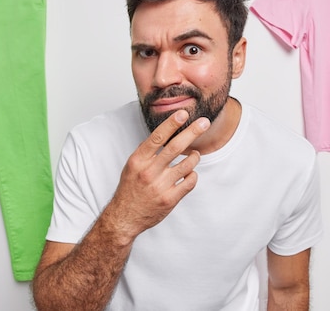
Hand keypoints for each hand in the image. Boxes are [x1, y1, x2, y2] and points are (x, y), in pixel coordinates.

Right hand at [105, 110, 209, 242]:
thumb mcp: (132, 165)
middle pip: (175, 147)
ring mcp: (160, 186)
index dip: (171, 124)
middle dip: (192, 132)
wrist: (124, 217)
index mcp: (138, 160)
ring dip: (195, 156)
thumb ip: (148, 151)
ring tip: (194, 154)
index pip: (157, 137)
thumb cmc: (130, 188)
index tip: (182, 113)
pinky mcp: (170, 199)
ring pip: (188, 164)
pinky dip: (193, 175)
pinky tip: (189, 174)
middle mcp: (149, 172)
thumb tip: (166, 133)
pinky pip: (190, 181)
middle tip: (204, 122)